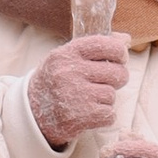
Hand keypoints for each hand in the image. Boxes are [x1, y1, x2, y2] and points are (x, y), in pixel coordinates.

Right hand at [29, 33, 129, 149]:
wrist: (32, 112)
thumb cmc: (55, 81)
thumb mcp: (67, 58)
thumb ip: (96, 47)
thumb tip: (126, 39)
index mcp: (67, 54)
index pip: (107, 45)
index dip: (119, 53)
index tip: (119, 59)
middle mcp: (69, 72)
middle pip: (117, 72)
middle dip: (117, 79)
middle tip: (104, 82)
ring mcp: (74, 95)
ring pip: (112, 95)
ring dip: (105, 100)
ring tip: (89, 99)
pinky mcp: (80, 117)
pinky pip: (109, 115)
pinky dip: (103, 116)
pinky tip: (89, 113)